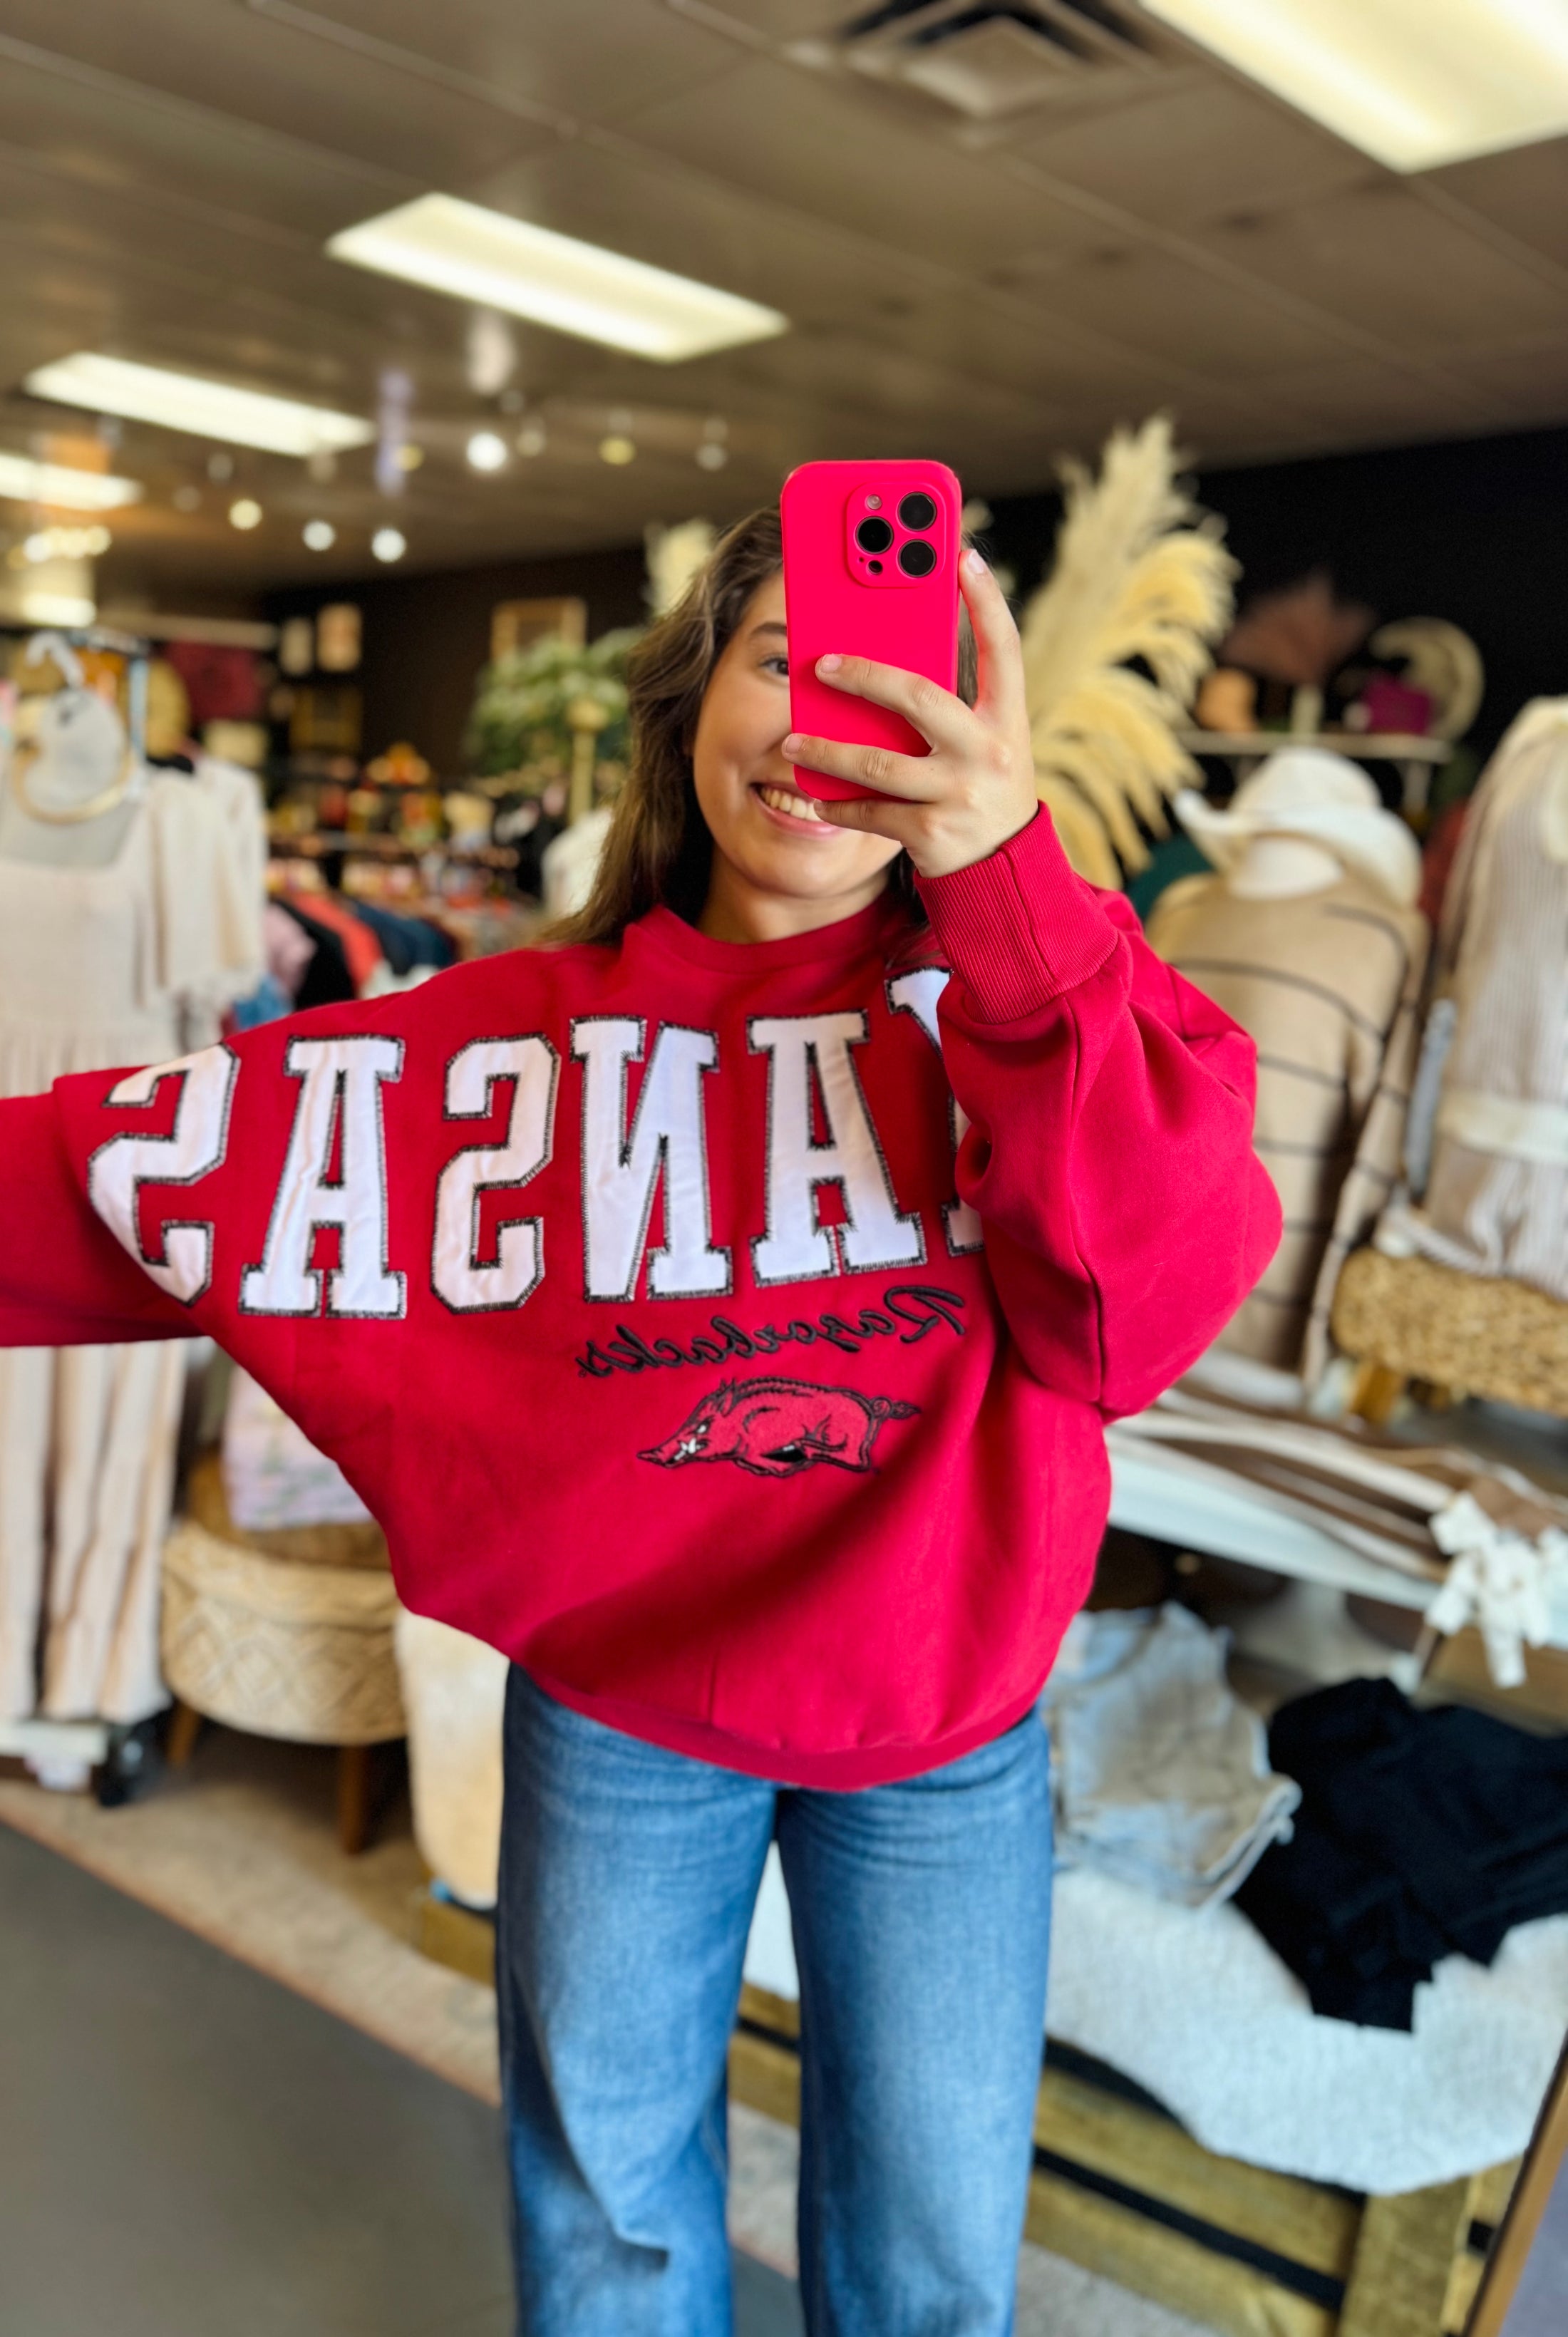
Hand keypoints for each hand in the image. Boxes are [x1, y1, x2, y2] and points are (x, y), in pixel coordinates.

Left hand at [781, 548, 1037, 880]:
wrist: (1006, 871)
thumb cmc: (984, 787)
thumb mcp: (987, 742)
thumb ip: (953, 705)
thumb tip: (886, 659)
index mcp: (1008, 720)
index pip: (1004, 648)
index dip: (986, 600)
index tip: (961, 555)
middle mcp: (989, 752)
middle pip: (918, 697)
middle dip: (864, 676)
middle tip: (822, 664)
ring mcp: (960, 794)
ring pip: (878, 765)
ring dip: (827, 752)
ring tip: (793, 744)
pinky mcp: (933, 834)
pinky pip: (872, 813)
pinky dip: (839, 804)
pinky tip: (816, 798)